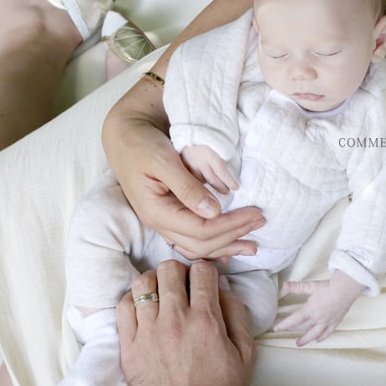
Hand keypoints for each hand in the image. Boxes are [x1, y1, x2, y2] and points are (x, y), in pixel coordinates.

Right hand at [102, 80, 263, 259]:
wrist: (124, 135)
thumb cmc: (141, 143)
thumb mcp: (163, 160)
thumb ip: (187, 186)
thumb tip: (214, 211)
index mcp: (157, 211)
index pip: (201, 230)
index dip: (231, 226)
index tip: (256, 214)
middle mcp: (159, 223)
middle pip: (202, 244)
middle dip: (234, 236)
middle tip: (261, 222)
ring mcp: (162, 222)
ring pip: (197, 247)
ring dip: (226, 246)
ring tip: (252, 246)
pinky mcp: (168, 215)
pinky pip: (191, 240)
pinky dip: (212, 246)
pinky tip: (228, 250)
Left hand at [116, 261, 256, 385]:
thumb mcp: (244, 354)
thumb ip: (237, 315)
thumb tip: (224, 287)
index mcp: (206, 320)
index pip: (202, 270)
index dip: (205, 271)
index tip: (204, 280)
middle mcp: (175, 320)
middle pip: (169, 269)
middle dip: (179, 271)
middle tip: (183, 283)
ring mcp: (148, 332)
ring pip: (143, 283)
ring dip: (154, 281)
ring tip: (161, 291)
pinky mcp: (129, 346)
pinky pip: (123, 306)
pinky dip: (132, 300)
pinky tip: (144, 308)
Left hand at [273, 271, 365, 346]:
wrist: (346, 289)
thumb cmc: (328, 287)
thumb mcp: (310, 286)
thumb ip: (297, 287)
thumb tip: (285, 285)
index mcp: (309, 310)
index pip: (293, 320)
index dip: (284, 325)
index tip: (276, 328)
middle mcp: (317, 318)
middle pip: (302, 326)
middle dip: (293, 329)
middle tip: (286, 331)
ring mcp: (326, 322)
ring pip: (314, 334)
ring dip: (305, 339)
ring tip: (298, 343)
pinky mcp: (335, 322)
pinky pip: (327, 333)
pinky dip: (322, 337)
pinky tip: (317, 340)